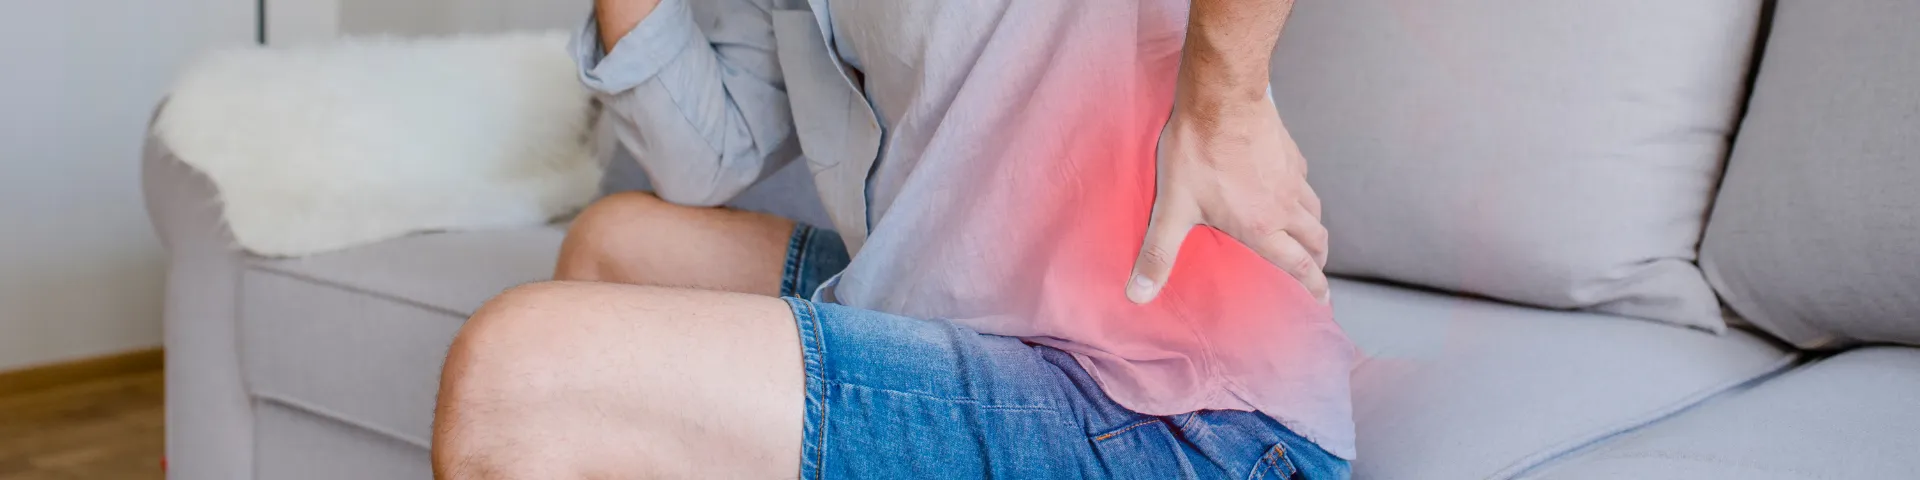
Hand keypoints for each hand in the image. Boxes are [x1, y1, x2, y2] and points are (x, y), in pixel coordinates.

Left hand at [1127, 96, 1328, 304]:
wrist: (1221, 98)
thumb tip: (1138, 295)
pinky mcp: (1289, 153)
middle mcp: (1284, 205)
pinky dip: (1303, 195)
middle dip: (1318, 260)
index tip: (1322, 298)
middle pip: (1316, 239)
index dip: (1313, 285)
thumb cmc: (1197, 151)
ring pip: (1314, 210)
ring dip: (1314, 229)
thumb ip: (1158, 253)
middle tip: (1316, 270)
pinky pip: (1304, 182)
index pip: (1298, 264)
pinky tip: (1290, 191)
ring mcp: (1291, 177)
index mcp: (1262, 227)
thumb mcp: (1173, 208)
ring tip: (1308, 237)